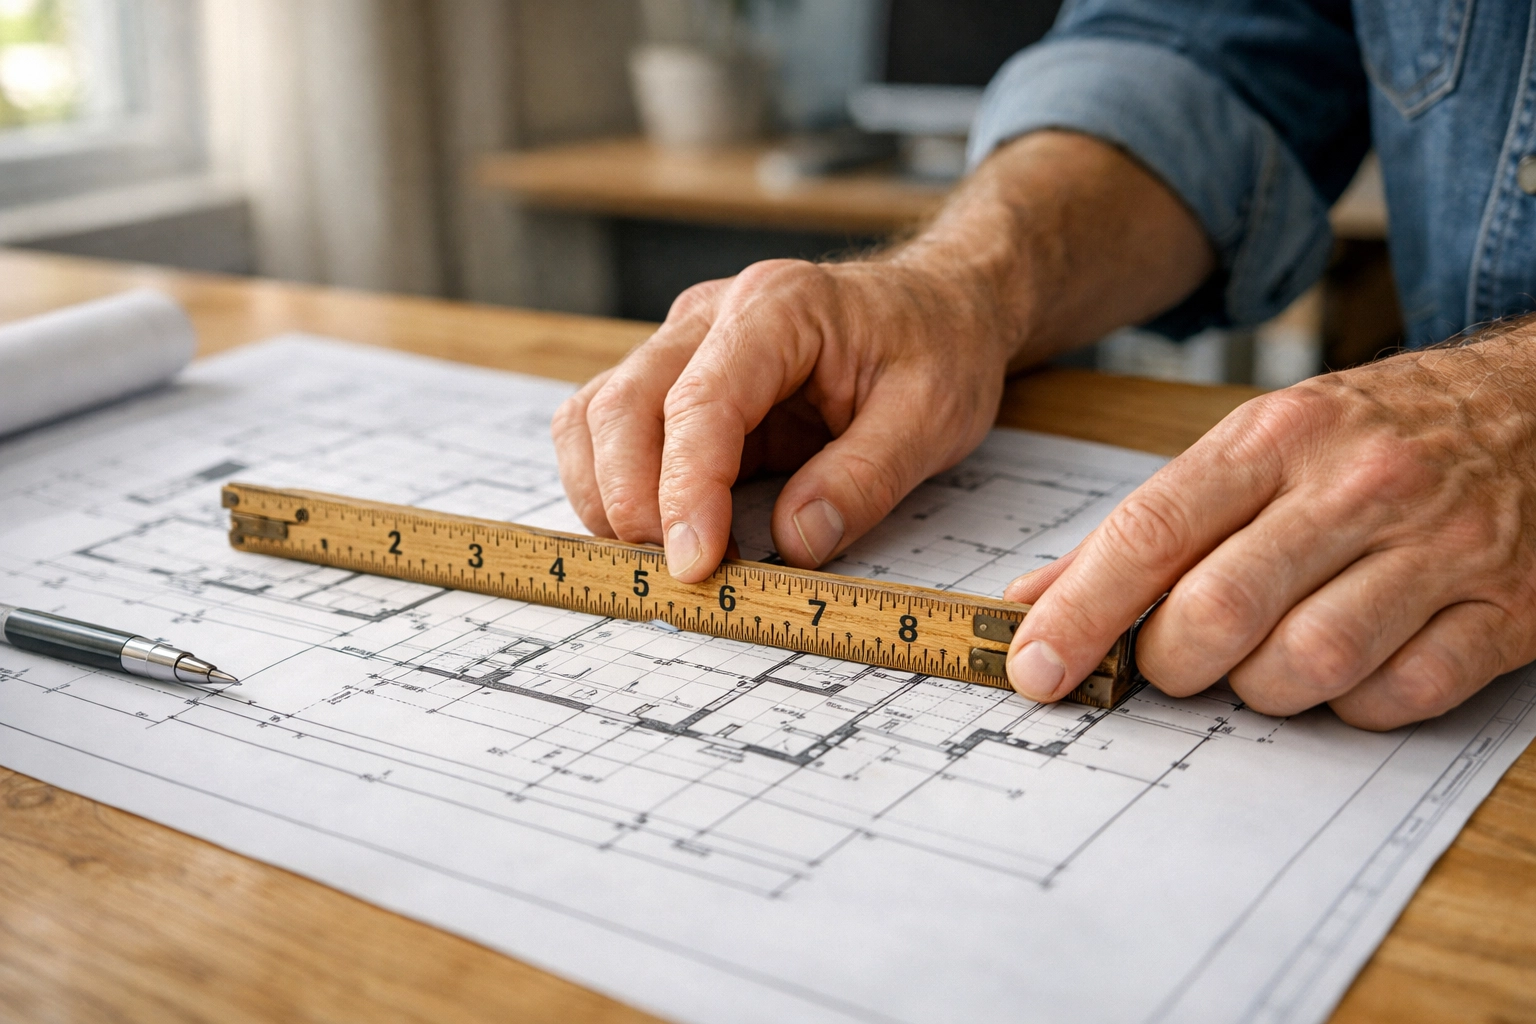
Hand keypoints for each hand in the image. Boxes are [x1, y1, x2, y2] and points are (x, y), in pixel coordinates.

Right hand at [552, 258, 1014, 579]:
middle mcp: (711, 315)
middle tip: (677, 575)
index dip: (688, 490)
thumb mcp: (933, 415)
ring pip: (595, 415)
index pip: (702, 401)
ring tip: (660, 560)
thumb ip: (865, 478)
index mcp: (779, 308)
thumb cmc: (935, 349)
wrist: (935, 307)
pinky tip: (652, 532)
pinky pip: (607, 428)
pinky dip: (609, 485)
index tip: (696, 563)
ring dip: (606, 496)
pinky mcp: (673, 380)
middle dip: (631, 501)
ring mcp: (681, 344)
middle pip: (623, 404)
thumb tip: (796, 544)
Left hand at [1003, 329, 1535, 728]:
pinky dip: (1353, 705)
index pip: (1152, 533)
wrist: (1532, 405)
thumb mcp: (1256, 446)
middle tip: (1170, 661)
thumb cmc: (1368, 436)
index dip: (1081, 611)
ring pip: (1308, 664)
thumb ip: (1150, 526)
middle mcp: (1356, 486)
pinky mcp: (1506, 609)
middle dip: (1170, 662)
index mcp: (1277, 438)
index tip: (1034, 666)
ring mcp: (1439, 549)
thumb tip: (1037, 597)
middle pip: (1221, 611)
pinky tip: (1346, 670)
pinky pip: (1399, 696)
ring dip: (1261, 687)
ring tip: (1263, 659)